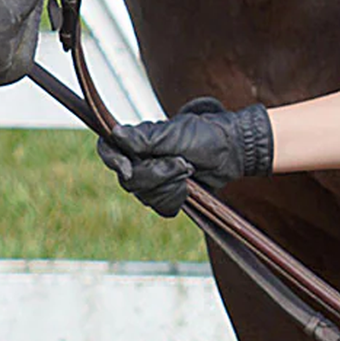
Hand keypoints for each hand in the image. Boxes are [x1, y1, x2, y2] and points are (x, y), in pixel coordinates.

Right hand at [97, 96, 274, 216]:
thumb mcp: (176, 134)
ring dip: (171, 185)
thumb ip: (146, 138)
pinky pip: (160, 206)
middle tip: (183, 162)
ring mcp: (153, 178)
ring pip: (145, 195)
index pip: (107, 149)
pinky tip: (189, 187)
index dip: (113, 161)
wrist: (232, 153)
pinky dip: (177, 198)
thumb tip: (115, 133)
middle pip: (129, 180)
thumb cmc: (206, 136)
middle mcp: (140, 159)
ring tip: (189, 170)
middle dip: (159, 174)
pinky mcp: (166, 194)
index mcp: (138, 139)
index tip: (129, 169)